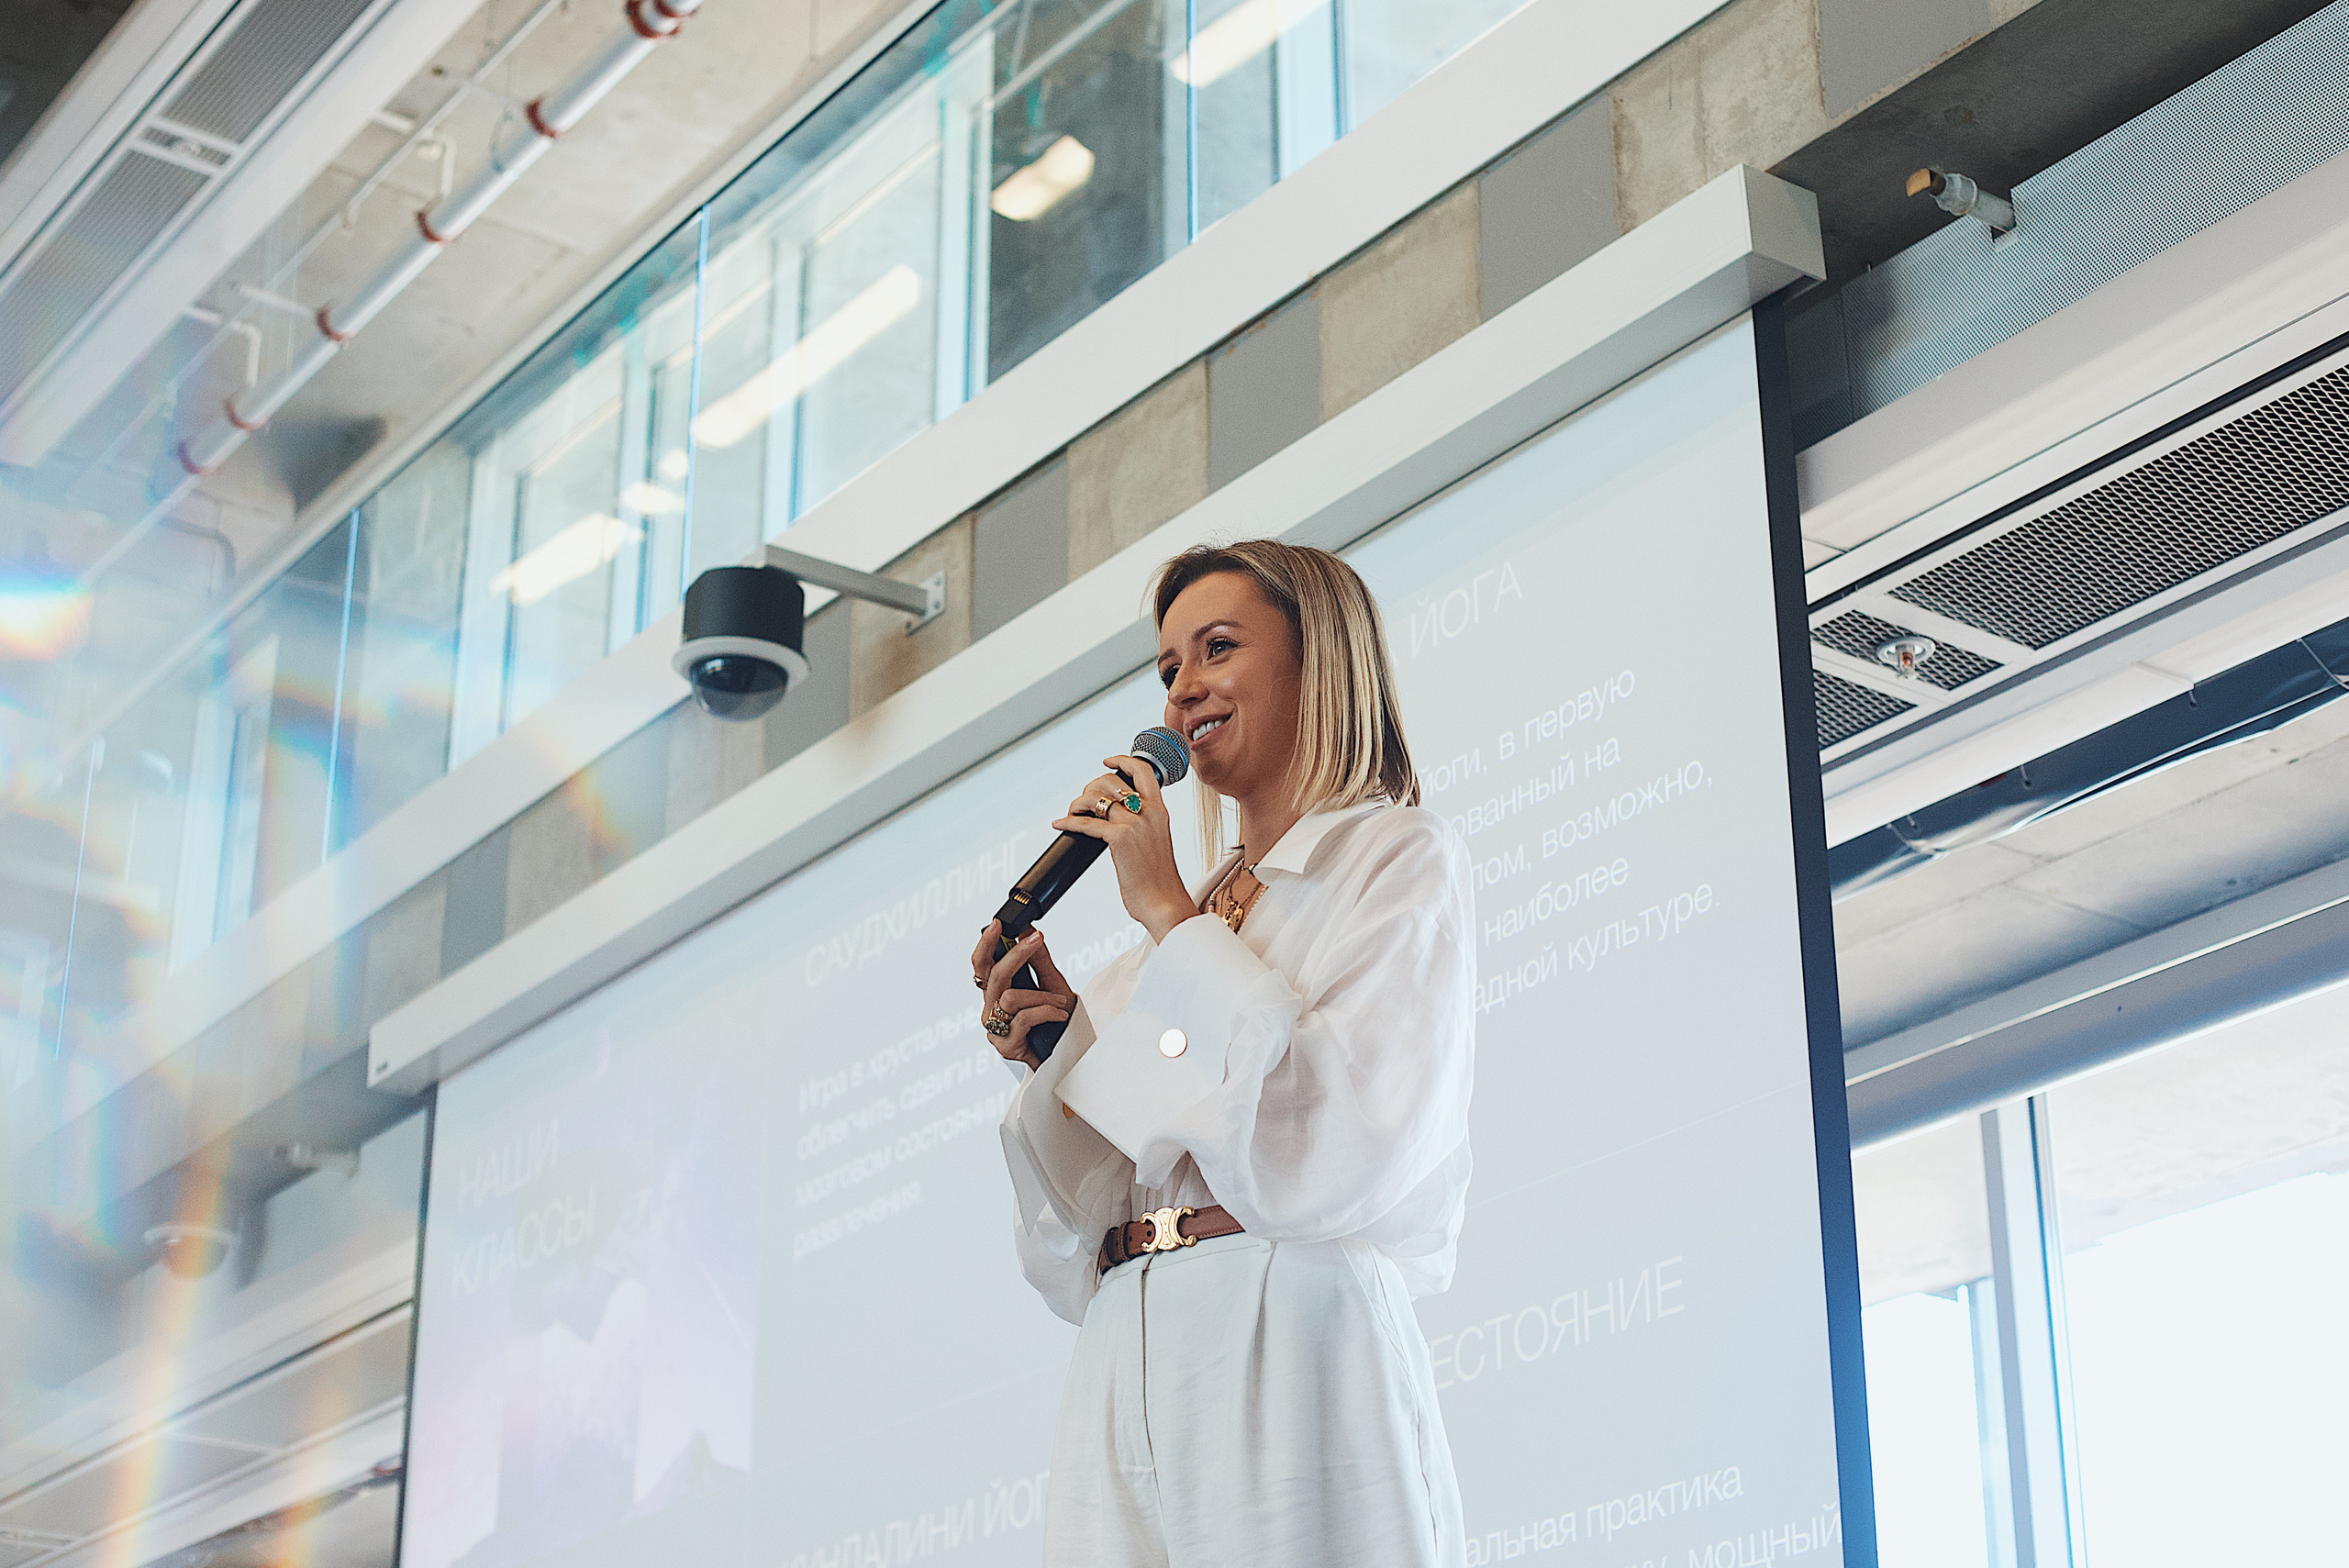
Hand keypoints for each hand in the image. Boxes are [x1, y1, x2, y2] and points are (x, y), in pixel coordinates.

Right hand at [971, 920, 1076, 1070]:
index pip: (982, 964)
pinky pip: (1023, 1019)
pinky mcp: (1006, 1047)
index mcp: (997, 993)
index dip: (986, 943)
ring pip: (1010, 998)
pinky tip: (1059, 1014)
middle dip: (1016, 954)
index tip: (998, 923)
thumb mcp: (1052, 985)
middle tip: (1037, 939)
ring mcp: (995, 1029)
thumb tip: (1028, 931)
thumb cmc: (1057, 1022)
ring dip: (1041, 995)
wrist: (1070, 1055)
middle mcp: (991, 1009)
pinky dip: (1046, 1012)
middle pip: (993, 975)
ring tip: (1062, 1001)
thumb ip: (1039, 961)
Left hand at [1053, 755, 1195, 943]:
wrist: (1165, 903)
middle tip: (1083, 801)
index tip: (1106, 761)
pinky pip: (1087, 823)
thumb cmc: (1159, 881)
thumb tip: (1120, 824)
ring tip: (1071, 812)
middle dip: (1091, 787)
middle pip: (1113, 781)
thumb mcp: (1157, 843)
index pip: (1143, 771)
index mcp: (1160, 812)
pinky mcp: (1120, 839)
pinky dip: (1069, 822)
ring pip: (1097, 798)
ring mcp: (1135, 824)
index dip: (1122, 761)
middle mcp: (1149, 813)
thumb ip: (1144, 827)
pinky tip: (1061, 824)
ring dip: (1078, 803)